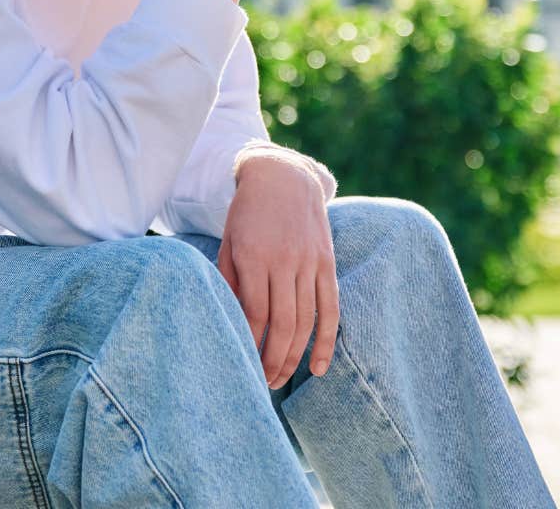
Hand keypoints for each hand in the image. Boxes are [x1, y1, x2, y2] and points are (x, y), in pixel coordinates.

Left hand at [216, 153, 337, 390]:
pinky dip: (326, 341)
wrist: (284, 176)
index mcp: (254, 256)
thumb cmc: (247, 213)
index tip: (241, 365)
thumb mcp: (228, 241)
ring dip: (294, 357)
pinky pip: (331, 309)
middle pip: (283, 324)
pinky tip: (319, 368)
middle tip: (262, 384)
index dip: (249, 344)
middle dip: (272, 360)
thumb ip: (229, 280)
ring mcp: (310, 262)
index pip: (254, 313)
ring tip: (280, 379)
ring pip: (306, 321)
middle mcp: (285, 261)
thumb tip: (230, 323)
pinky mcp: (327, 262)